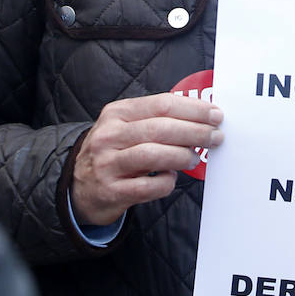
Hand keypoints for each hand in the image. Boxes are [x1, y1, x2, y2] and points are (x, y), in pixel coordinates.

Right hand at [71, 94, 223, 225]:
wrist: (78, 187)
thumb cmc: (114, 152)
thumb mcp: (127, 127)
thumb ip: (158, 120)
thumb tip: (204, 117)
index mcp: (117, 113)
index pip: (162, 104)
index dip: (194, 109)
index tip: (216, 115)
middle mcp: (109, 136)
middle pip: (161, 128)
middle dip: (195, 131)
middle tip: (216, 136)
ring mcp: (107, 164)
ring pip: (153, 155)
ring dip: (182, 156)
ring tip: (194, 158)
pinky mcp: (110, 191)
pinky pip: (147, 187)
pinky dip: (166, 183)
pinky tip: (170, 179)